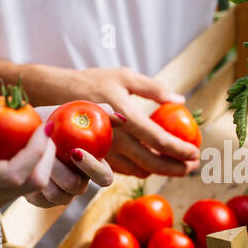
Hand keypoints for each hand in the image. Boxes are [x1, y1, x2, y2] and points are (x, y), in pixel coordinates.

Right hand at [0, 107, 56, 219]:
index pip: (14, 173)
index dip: (36, 151)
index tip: (42, 125)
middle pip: (32, 183)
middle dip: (46, 155)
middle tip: (45, 127)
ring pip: (31, 189)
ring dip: (42, 162)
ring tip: (39, 134)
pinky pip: (22, 188)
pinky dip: (32, 168)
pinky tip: (26, 147)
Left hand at [23, 106, 114, 207]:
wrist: (21, 130)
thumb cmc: (51, 120)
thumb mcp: (70, 112)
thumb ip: (97, 113)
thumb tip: (120, 119)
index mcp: (93, 166)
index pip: (104, 177)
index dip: (93, 167)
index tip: (75, 151)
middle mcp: (80, 183)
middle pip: (78, 187)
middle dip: (60, 169)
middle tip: (46, 151)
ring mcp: (63, 195)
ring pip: (58, 195)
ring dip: (44, 173)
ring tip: (33, 154)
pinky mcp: (43, 201)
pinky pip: (41, 201)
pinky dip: (32, 182)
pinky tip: (27, 165)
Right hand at [24, 65, 200, 177]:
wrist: (51, 95)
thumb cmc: (90, 82)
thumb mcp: (123, 76)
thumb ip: (152, 88)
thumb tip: (179, 99)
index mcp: (123, 114)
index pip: (159, 139)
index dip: (181, 149)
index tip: (196, 152)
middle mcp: (113, 137)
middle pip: (152, 163)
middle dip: (177, 168)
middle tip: (193, 164)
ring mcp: (103, 151)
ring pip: (139, 171)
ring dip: (162, 171)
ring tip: (178, 164)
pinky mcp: (95, 158)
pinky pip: (125, 170)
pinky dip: (143, 168)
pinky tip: (153, 160)